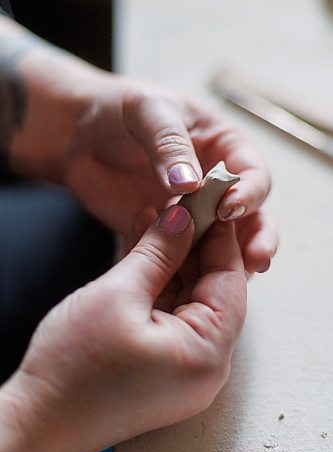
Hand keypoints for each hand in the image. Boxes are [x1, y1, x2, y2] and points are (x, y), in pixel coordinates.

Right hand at [0, 205, 245, 451]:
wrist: (37, 422)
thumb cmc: (72, 370)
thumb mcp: (118, 295)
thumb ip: (158, 252)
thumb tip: (183, 219)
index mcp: (207, 354)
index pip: (229, 280)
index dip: (219, 235)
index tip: (210, 200)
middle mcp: (206, 366)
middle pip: (212, 289)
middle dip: (194, 245)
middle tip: (180, 207)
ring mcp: (185, 369)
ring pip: (190, 300)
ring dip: (175, 261)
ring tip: (160, 220)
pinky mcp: (165, 366)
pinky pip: (172, 316)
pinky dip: (162, 285)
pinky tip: (149, 252)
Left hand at [61, 74, 276, 271]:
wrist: (77, 136)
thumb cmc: (117, 111)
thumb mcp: (147, 111)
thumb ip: (169, 144)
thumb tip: (191, 184)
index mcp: (221, 146)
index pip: (251, 173)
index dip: (249, 192)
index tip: (230, 208)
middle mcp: (214, 183)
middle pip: (250, 214)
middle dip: (257, 237)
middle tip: (255, 258)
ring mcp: (192, 212)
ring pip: (223, 242)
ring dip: (230, 261)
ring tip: (232, 279)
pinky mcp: (168, 234)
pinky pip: (185, 255)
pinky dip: (190, 269)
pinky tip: (184, 280)